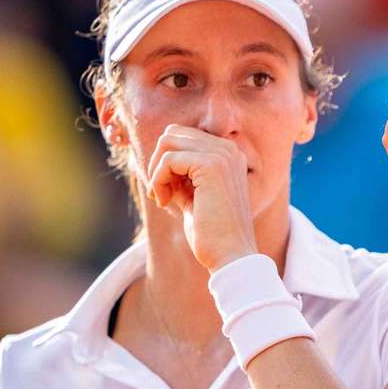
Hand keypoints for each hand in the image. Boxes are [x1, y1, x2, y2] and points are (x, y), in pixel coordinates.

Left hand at [147, 124, 257, 271]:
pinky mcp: (210, 165)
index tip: (167, 190)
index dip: (167, 162)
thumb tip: (157, 162)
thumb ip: (182, 177)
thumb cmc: (213, 233)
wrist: (231, 254)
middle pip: (173, 134)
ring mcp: (222, 155)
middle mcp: (228, 149)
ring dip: (157, 171)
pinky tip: (165, 201)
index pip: (183, 137)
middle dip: (158, 163)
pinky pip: (168, 159)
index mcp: (228, 155)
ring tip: (163, 197)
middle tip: (161, 193)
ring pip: (168, 142)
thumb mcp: (195, 197)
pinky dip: (158, 180)